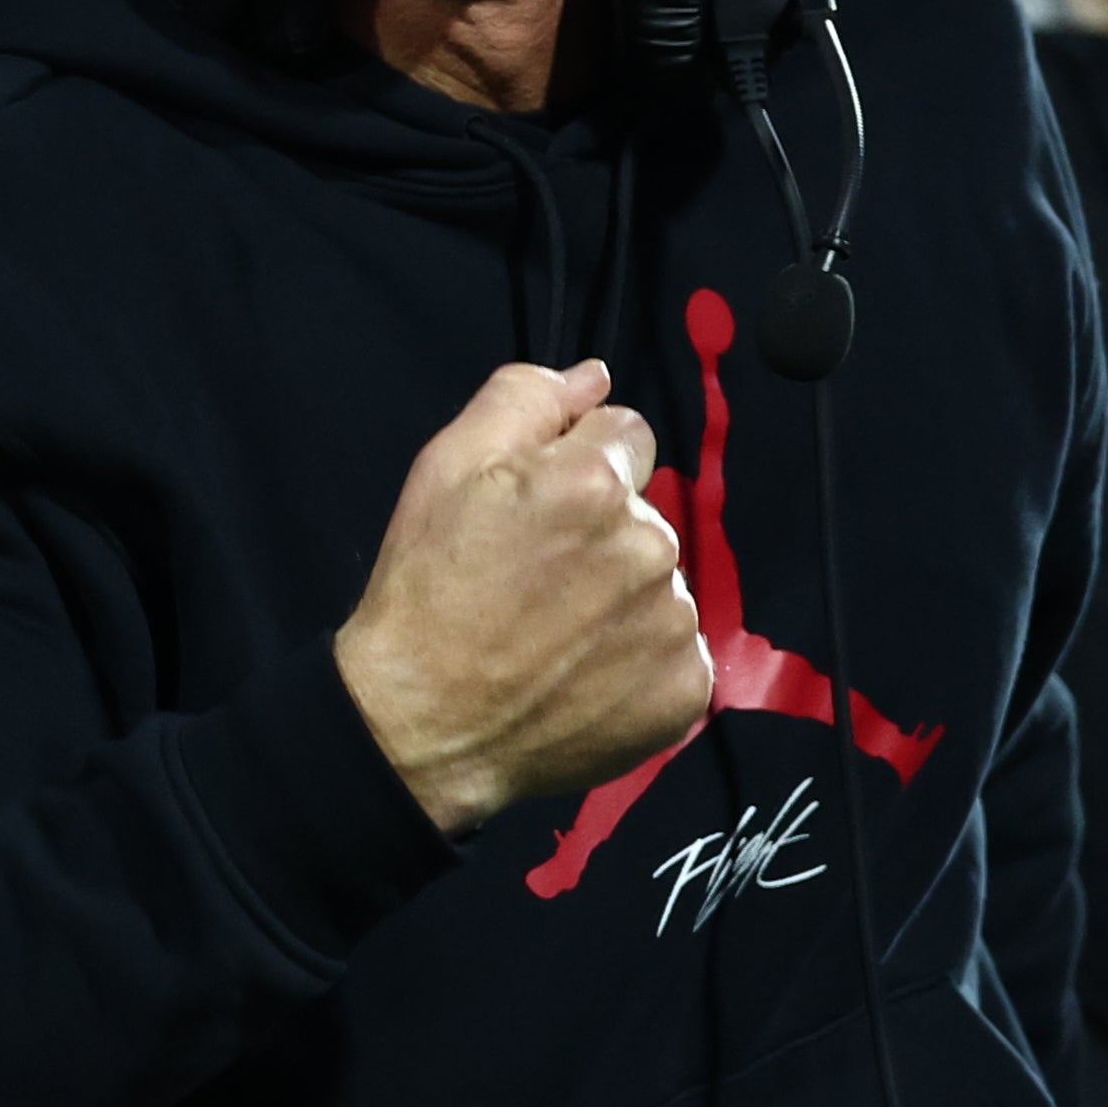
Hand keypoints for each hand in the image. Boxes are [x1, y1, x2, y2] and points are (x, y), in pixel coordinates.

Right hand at [334, 360, 710, 834]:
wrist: (423, 728)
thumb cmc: (426, 595)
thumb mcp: (446, 468)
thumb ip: (525, 398)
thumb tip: (594, 378)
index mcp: (595, 483)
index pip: (627, 435)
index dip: (578, 464)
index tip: (538, 510)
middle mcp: (648, 547)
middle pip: (644, 512)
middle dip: (599, 534)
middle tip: (533, 580)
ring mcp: (671, 624)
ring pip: (660, 583)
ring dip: (619, 599)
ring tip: (552, 635)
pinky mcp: (684, 690)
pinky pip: (675, 652)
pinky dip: (637, 662)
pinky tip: (581, 675)